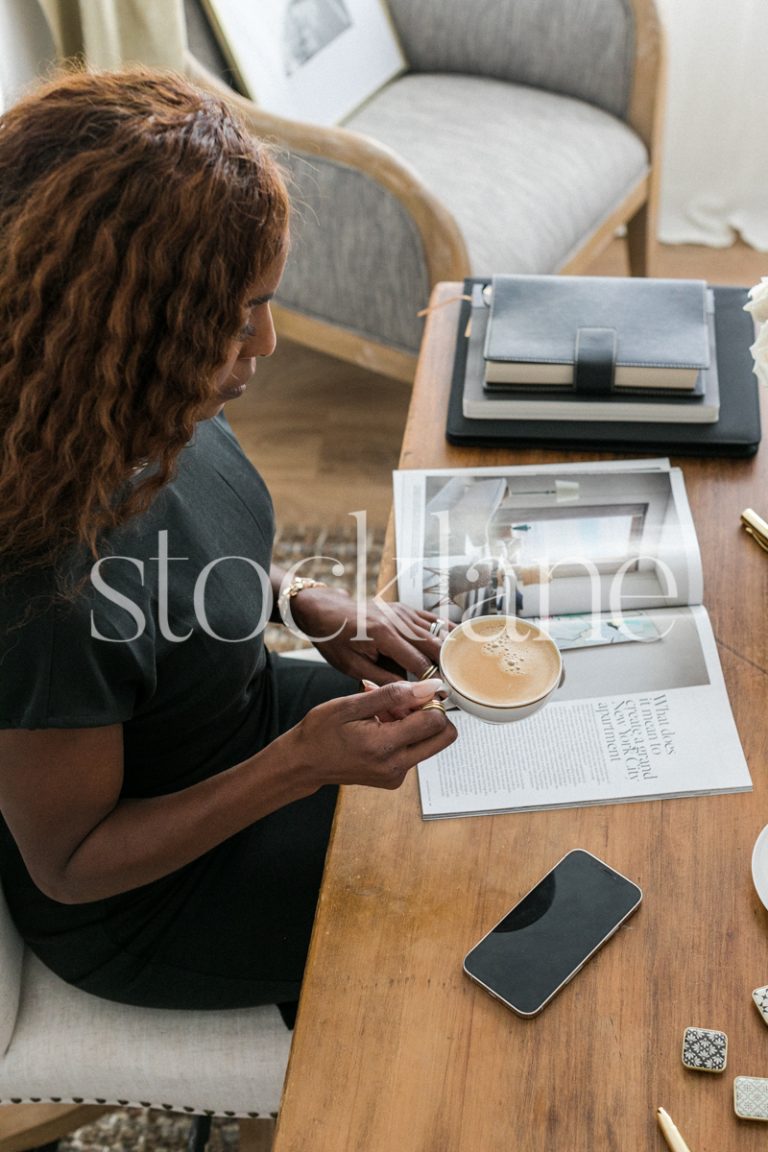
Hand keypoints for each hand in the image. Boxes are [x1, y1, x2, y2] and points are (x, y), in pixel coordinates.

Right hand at [281, 679, 456, 791]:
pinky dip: (404, 736)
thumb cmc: (321, 731)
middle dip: (431, 715)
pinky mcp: (394, 779)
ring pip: (430, 743)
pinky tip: (379, 728)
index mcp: (384, 746)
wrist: (303, 763)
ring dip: (415, 725)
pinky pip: (415, 752)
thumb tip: (430, 687)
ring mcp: (396, 776)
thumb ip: (394, 695)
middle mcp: (396, 766)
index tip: (409, 694)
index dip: (428, 701)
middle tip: (403, 705)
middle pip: (444, 737)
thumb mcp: (352, 704)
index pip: (436, 722)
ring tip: (382, 716)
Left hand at [287, 586, 451, 682]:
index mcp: (383, 635)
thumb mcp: (352, 666)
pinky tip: (457, 644)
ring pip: (437, 633)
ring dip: (449, 652)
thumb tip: (408, 693)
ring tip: (460, 671)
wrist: (326, 611)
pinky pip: (432, 621)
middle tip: (456, 688)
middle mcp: (398, 621)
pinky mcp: (405, 610)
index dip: (433, 682)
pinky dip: (445, 633)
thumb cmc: (335, 640)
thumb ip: (382, 679)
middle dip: (446, 668)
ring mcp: (403, 613)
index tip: (442, 697)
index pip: (419, 663)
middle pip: (434, 646)